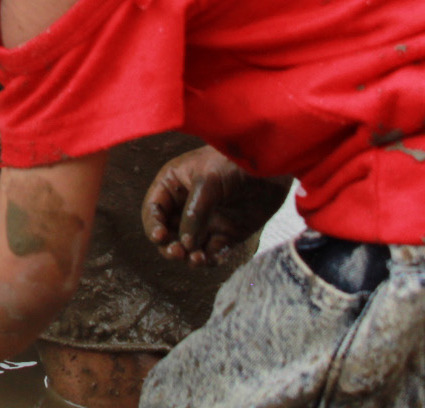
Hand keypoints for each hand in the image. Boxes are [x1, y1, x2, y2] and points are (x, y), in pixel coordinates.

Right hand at [142, 145, 289, 265]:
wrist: (271, 166)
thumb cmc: (233, 163)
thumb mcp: (208, 181)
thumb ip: (194, 214)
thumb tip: (187, 245)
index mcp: (172, 186)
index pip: (154, 210)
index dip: (153, 225)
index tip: (160, 236)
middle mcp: (185, 206)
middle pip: (167, 233)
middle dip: (169, 245)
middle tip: (178, 253)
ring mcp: (206, 221)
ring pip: (188, 246)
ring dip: (188, 256)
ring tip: (198, 259)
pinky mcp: (226, 234)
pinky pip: (211, 252)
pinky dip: (209, 260)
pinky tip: (211, 259)